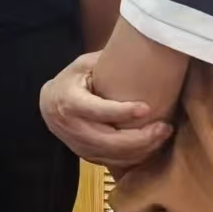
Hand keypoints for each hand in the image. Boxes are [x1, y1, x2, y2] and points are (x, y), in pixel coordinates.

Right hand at [39, 52, 171, 172]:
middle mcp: (72, 127)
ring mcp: (79, 145)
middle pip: (110, 140)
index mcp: (69, 100)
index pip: (97, 110)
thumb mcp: (81, 66)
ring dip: (143, 149)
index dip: (122, 111)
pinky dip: (135, 157)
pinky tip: (150, 146)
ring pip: (115, 155)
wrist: (48, 105)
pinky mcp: (87, 156)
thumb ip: (103, 62)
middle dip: (141, 137)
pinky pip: (115, 162)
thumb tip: (135, 49)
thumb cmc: (70, 81)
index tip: (146, 107)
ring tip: (162, 135)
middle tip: (164, 127)